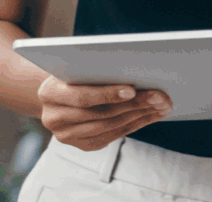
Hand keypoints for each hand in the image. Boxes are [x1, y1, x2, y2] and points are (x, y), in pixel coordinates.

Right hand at [36, 76, 168, 150]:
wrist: (58, 94)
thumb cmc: (74, 73)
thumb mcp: (78, 67)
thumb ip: (96, 69)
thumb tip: (136, 69)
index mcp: (49, 93)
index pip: (82, 97)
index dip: (108, 94)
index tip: (132, 90)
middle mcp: (54, 118)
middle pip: (101, 114)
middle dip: (134, 105)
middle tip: (160, 96)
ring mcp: (67, 135)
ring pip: (110, 127)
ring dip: (140, 116)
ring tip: (162, 106)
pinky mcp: (82, 144)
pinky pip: (112, 136)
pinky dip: (134, 124)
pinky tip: (151, 115)